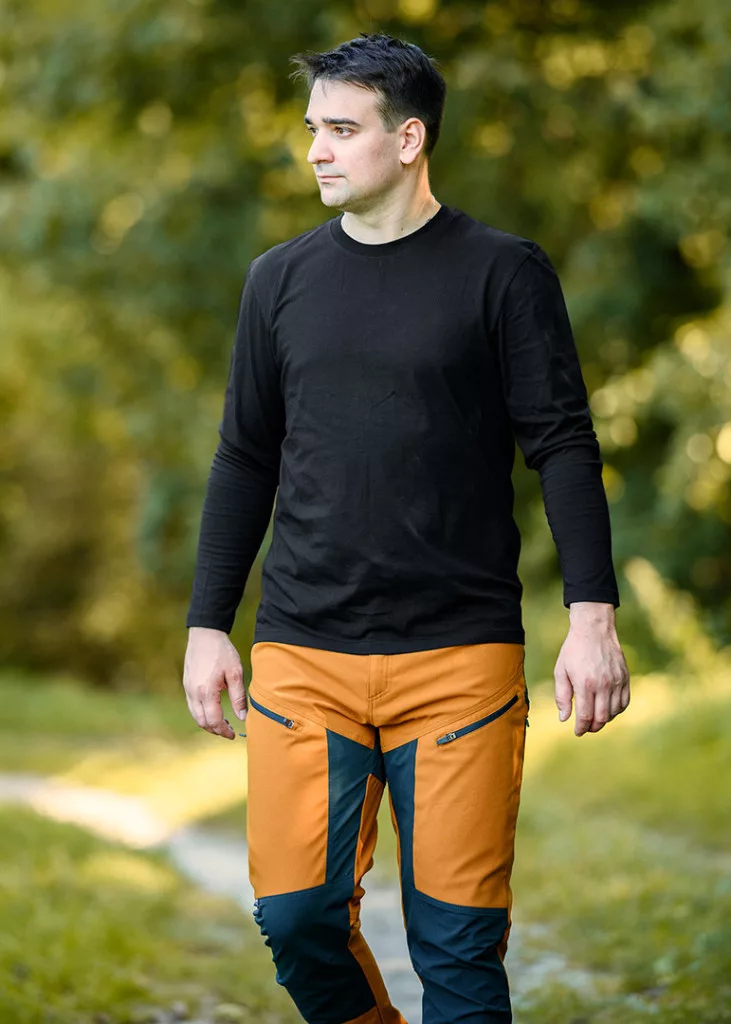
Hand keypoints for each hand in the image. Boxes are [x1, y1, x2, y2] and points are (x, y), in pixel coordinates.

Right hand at [182, 626, 247, 739]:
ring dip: (208, 723)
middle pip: (202, 722)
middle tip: (229, 731)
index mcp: (207, 692)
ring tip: (223, 722)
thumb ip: (239, 697)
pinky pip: (192, 706)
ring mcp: (188, 689)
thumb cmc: (222, 652)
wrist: (204, 634)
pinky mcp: (186, 685)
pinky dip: (202, 713)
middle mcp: (194, 693)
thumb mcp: (236, 673)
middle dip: (215, 730)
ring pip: (195, 716)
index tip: (233, 734)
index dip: (224, 731)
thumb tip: (243, 717)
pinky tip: (214, 709)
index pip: (214, 721)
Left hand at [554, 602, 629, 735]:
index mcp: (585, 684)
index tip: (577, 732)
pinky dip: (617, 710)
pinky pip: (625, 702)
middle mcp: (603, 684)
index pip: (586, 716)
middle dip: (592, 728)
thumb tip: (564, 718)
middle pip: (601, 718)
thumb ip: (561, 696)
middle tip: (585, 728)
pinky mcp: (625, 677)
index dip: (581, 728)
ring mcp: (617, 681)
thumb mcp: (561, 671)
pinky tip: (608, 709)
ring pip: (614, 712)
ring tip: (595, 719)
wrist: (594, 630)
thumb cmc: (573, 650)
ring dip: (604, 720)